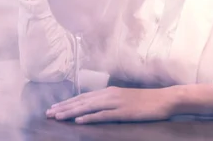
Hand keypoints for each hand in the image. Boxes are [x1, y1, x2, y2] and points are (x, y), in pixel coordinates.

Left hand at [45, 86, 173, 123]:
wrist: (164, 99)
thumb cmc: (145, 101)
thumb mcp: (124, 98)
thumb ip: (110, 101)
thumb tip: (95, 106)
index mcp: (108, 91)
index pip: (83, 97)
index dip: (67, 102)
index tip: (54, 107)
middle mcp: (109, 94)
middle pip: (81, 101)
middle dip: (64, 107)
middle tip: (48, 113)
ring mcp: (116, 103)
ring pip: (88, 107)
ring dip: (71, 112)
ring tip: (58, 116)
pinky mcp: (123, 112)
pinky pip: (103, 115)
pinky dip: (89, 117)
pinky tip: (79, 120)